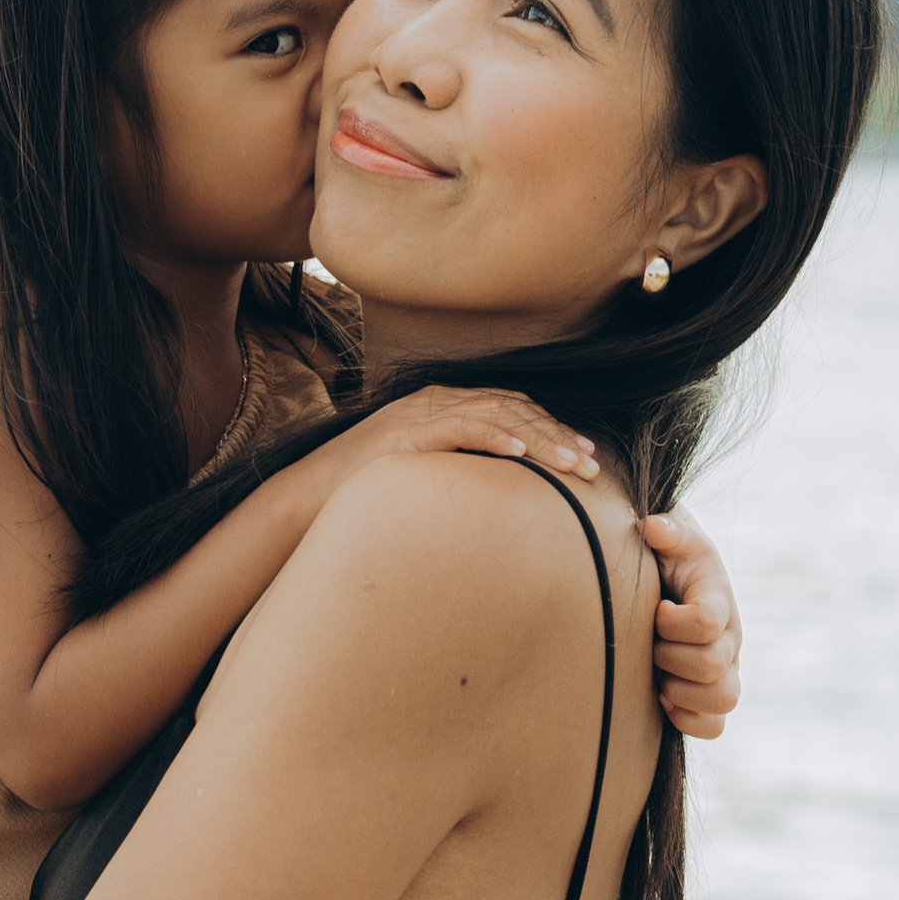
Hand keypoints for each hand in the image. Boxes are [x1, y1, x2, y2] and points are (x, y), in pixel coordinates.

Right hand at [296, 384, 596, 519]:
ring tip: (572, 464)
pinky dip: (496, 437)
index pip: (510, 408)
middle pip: (512, 408)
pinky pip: (461, 427)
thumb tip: (500, 497)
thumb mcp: (423, 477)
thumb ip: (460, 472)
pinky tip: (523, 453)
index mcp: (443, 407)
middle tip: (592, 465)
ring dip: (541, 439)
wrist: (307, 497)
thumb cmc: (364, 495)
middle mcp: (436, 401)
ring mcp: (421, 414)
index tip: (584, 456)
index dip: (551, 429)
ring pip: (497, 416)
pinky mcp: (407, 432)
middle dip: (557, 435)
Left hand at [640, 508, 740, 737]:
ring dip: (679, 690)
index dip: (673, 621)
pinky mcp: (711, 698)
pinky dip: (686, 718)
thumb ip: (668, 531)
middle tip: (650, 642)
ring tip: (657, 672)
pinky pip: (714, 727)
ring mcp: (725, 671)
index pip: (707, 622)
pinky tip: (662, 698)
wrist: (670, 583)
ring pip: (723, 700)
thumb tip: (653, 529)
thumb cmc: (668, 560)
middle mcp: (730, 639)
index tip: (657, 608)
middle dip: (668, 655)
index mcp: (719, 601)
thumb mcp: (671, 538)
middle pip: (711, 665)